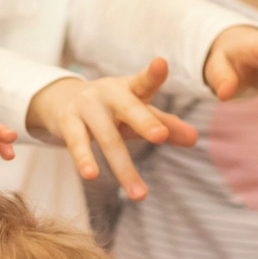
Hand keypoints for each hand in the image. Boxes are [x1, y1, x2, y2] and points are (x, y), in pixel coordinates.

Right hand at [25, 64, 200, 201]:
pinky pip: (77, 143)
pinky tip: (91, 176)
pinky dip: (83, 159)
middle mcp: (109, 94)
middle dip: (144, 122)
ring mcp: (86, 106)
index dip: (153, 73)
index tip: (161, 64)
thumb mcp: (137, 114)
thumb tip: (195, 138)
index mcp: (130, 89)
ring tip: (139, 194)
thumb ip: (165, 125)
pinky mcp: (67, 122)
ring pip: (107, 138)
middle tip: (161, 135)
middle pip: (129, 109)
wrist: (62, 100)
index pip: (145, 81)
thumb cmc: (111, 110)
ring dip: (123, 167)